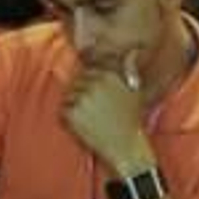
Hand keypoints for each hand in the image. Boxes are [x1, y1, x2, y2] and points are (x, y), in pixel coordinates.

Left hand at [64, 50, 150, 174]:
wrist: (126, 147)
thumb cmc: (131, 120)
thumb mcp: (135, 90)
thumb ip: (130, 69)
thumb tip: (131, 51)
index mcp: (109, 74)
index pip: (88, 73)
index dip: (90, 88)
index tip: (98, 102)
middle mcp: (95, 83)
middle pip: (76, 84)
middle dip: (81, 97)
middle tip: (95, 114)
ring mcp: (82, 97)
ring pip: (68, 97)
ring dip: (74, 109)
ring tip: (92, 121)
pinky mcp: (72, 112)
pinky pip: (62, 111)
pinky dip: (69, 121)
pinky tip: (85, 127)